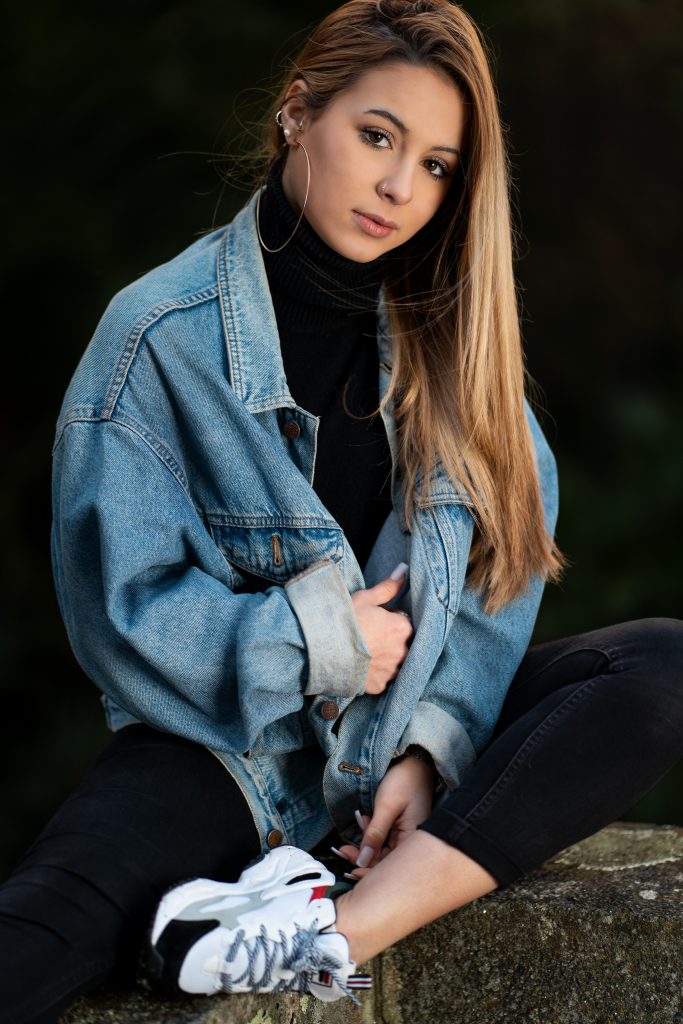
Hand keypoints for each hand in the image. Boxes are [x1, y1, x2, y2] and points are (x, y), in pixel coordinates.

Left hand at [337, 755, 434, 877]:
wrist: (412, 760)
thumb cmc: (403, 780)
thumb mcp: (386, 806)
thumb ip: (375, 834)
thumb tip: (362, 862)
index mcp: (415, 839)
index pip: (391, 864)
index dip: (369, 869)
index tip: (350, 869)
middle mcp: (412, 840)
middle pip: (386, 859)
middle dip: (364, 855)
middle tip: (343, 849)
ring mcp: (406, 833)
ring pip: (383, 849)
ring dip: (367, 841)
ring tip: (360, 821)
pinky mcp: (400, 826)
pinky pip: (384, 837)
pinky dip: (372, 831)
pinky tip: (365, 820)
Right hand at [351, 568, 412, 694]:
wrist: (324, 649)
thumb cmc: (345, 620)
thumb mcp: (366, 598)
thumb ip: (388, 587)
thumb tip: (404, 570)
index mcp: (402, 627)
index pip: (402, 622)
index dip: (388, 619)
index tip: (372, 619)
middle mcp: (403, 650)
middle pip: (400, 643)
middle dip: (388, 640)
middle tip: (366, 635)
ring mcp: (392, 670)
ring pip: (393, 662)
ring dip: (383, 657)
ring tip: (362, 651)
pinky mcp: (380, 685)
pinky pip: (382, 678)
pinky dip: (374, 673)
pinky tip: (360, 665)